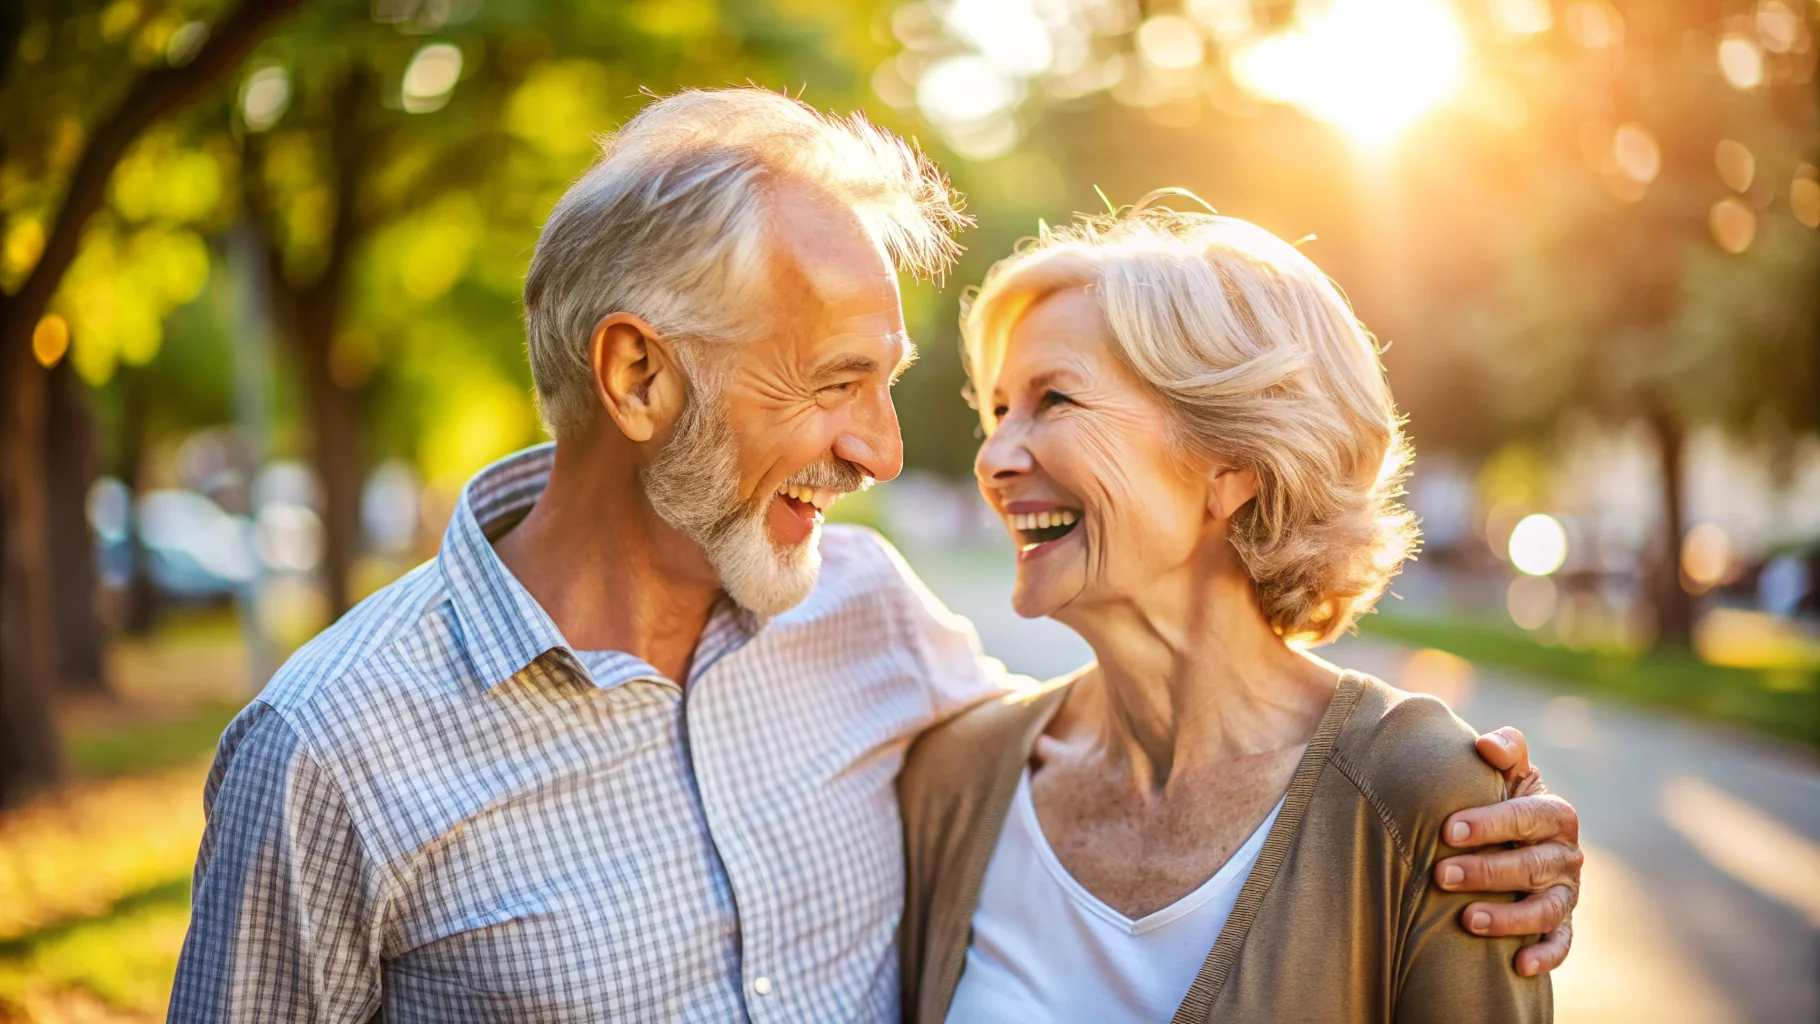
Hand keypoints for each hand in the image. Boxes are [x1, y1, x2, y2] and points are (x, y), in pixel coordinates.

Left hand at [1434, 726, 1580, 977]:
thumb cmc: (1501, 799)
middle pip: (1530, 865)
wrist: (1515, 839)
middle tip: (1440, 875)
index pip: (1526, 817)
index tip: (1447, 830)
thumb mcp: (1508, 773)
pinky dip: (1545, 956)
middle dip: (1485, 871)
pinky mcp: (1563, 924)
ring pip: (1545, 909)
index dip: (1489, 823)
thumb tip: (1485, 745)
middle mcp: (1565, 854)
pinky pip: (1561, 944)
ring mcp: (1566, 892)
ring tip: (1468, 919)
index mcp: (1554, 814)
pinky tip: (1519, 965)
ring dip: (1509, 918)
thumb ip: (1505, 752)